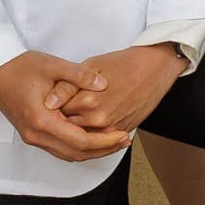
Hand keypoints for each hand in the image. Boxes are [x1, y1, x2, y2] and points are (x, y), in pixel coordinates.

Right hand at [0, 50, 118, 162]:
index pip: (80, 141)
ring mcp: (31, 136)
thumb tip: (103, 84)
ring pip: (67, 154)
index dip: (105, 142)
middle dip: (103, 150)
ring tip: (114, 140)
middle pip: (75, 153)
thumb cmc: (20, 66)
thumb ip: (80, 75)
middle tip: (125, 140)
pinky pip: (58, 148)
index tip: (124, 136)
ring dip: (91, 151)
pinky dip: (78, 146)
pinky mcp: (30, 133)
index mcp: (42, 120)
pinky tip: (94, 137)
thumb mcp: (54, 65)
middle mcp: (35, 133)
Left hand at [55, 41, 187, 139]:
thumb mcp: (91, 66)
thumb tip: (49, 102)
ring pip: (81, 135)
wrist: (155, 68)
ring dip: (76, 126)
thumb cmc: (126, 64)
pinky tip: (94, 116)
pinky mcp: (120, 131)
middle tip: (70, 103)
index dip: (55, 104)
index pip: (56, 111)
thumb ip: (66, 86)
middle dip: (64, 116)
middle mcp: (99, 118)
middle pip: (66, 126)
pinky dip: (91, 131)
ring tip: (83, 108)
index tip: (58, 97)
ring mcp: (110, 127)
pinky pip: (97, 139)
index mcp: (88, 101)